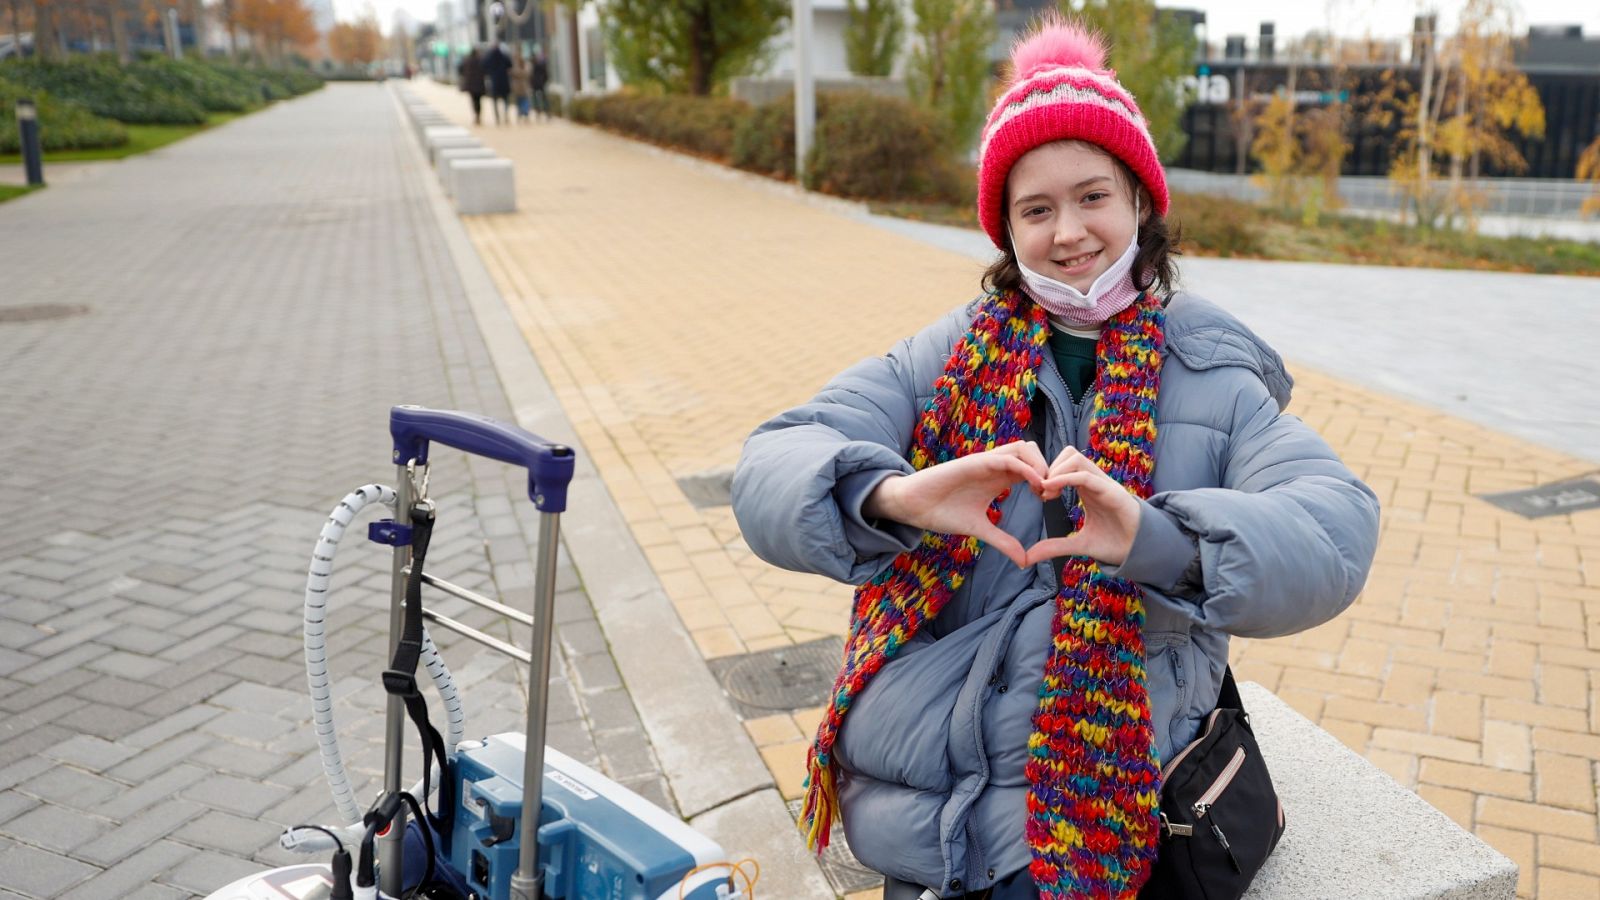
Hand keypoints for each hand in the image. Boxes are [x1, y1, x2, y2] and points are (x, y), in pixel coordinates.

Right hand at [864, 441, 1048, 567]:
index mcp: (998, 478)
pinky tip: (1033, 487)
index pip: (1032, 467)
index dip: (1047, 480)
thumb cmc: (942, 512)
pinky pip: (1007, 458)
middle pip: (1033, 452)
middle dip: (1049, 469)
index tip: (1050, 501)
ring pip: (1024, 448)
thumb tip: (1024, 561)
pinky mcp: (976, 462)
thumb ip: (1003, 541)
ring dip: (1040, 465)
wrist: (913, 505)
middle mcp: (995, 466)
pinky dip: (1026, 469)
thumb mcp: (980, 529)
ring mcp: (986, 461)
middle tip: (1051, 494)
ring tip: (1043, 490)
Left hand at [1024, 446, 1140, 567]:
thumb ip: (1054, 546)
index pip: (1064, 465)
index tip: (1036, 493)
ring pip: (1076, 458)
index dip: (1046, 474)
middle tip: (1040, 491)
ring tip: (1046, 492)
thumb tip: (1028, 557)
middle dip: (1049, 468)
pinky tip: (1051, 491)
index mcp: (1087, 488)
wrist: (1140, 552)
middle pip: (1068, 454)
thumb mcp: (1078, 544)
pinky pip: (1085, 475)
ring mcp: (1104, 484)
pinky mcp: (1112, 491)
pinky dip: (1065, 478)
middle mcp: (1094, 481)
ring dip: (1056, 470)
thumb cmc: (1114, 543)